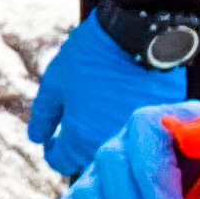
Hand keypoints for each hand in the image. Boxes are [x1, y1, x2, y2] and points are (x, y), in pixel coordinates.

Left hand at [25, 13, 190, 179]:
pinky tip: (127, 104)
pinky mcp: (162, 125)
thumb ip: (43, 116)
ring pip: (118, 150)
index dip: (53, 150)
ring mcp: (140, 137)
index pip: (60, 163)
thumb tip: (37, 139)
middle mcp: (111, 147)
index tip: (53, 138)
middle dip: (80, 146)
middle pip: (90, 161)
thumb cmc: (92, 56)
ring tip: (102, 111)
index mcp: (80, 140)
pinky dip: (133, 125)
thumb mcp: (55, 82)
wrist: (140, 35)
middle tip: (79, 122)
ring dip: (107, 137)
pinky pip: (144, 134)